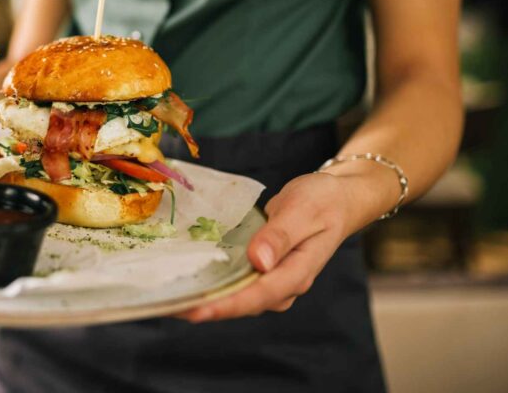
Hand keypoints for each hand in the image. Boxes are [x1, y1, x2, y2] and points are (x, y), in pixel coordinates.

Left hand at [178, 170, 378, 321]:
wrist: (338, 198)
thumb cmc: (322, 201)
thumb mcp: (302, 211)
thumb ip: (280, 236)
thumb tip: (259, 262)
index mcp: (298, 272)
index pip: (258, 296)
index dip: (225, 305)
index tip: (195, 309)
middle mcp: (285, 283)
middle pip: (243, 303)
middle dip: (207, 307)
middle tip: (169, 306)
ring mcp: (274, 279)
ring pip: (237, 296)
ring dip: (207, 298)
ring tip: (171, 297)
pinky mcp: (264, 270)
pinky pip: (237, 282)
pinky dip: (214, 283)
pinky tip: (189, 279)